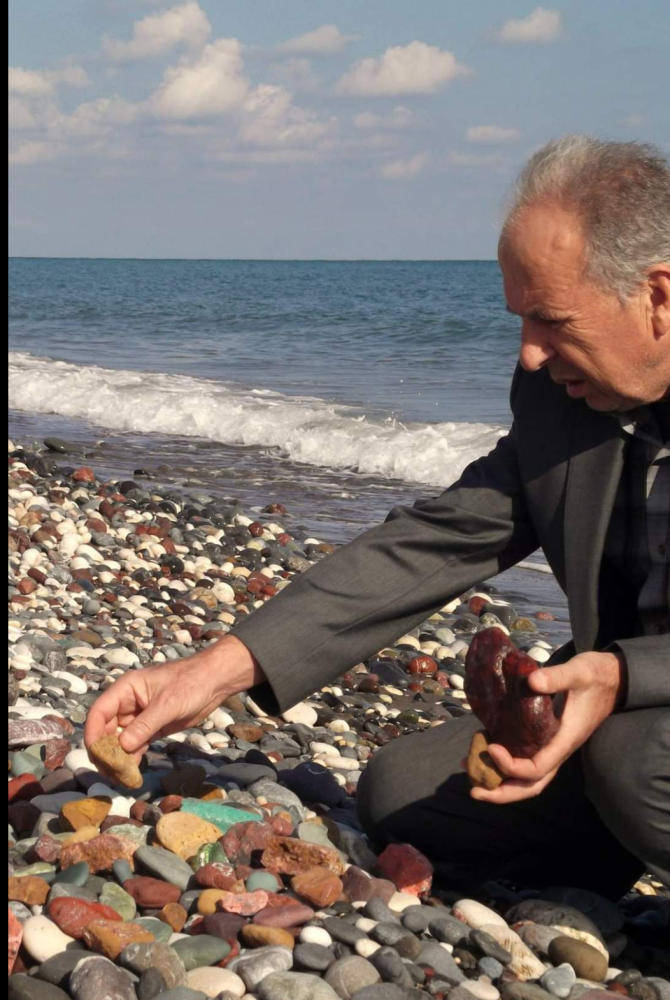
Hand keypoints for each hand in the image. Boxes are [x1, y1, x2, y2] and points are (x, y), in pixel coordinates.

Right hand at [84, 635, 263, 759]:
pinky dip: (131, 758)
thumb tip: (122, 747)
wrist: (214, 682)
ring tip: (120, 778)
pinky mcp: (150, 728)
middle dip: (104, 750)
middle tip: (110, 772)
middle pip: (106, 729)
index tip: (95, 753)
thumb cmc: (190, 683)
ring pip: (119, 740)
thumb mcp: (167, 704)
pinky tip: (131, 773)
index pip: (99, 712)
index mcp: (126, 689)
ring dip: (117, 758)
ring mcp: (138, 717)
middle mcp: (127, 703)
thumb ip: (145, 725)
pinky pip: (134, 745)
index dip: (92, 732)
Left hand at [469, 650, 624, 804]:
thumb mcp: (578, 672)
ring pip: (528, 778)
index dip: (512, 765)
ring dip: (501, 782)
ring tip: (471, 772)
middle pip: (532, 785)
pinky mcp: (547, 740)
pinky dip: (504, 763)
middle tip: (474, 790)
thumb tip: (532, 681)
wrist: (611, 679)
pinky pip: (526, 761)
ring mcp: (553, 747)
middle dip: (503, 793)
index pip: (537, 768)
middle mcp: (558, 750)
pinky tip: (484, 750)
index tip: (491, 748)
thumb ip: (557, 677)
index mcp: (565, 740)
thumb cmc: (595, 676)